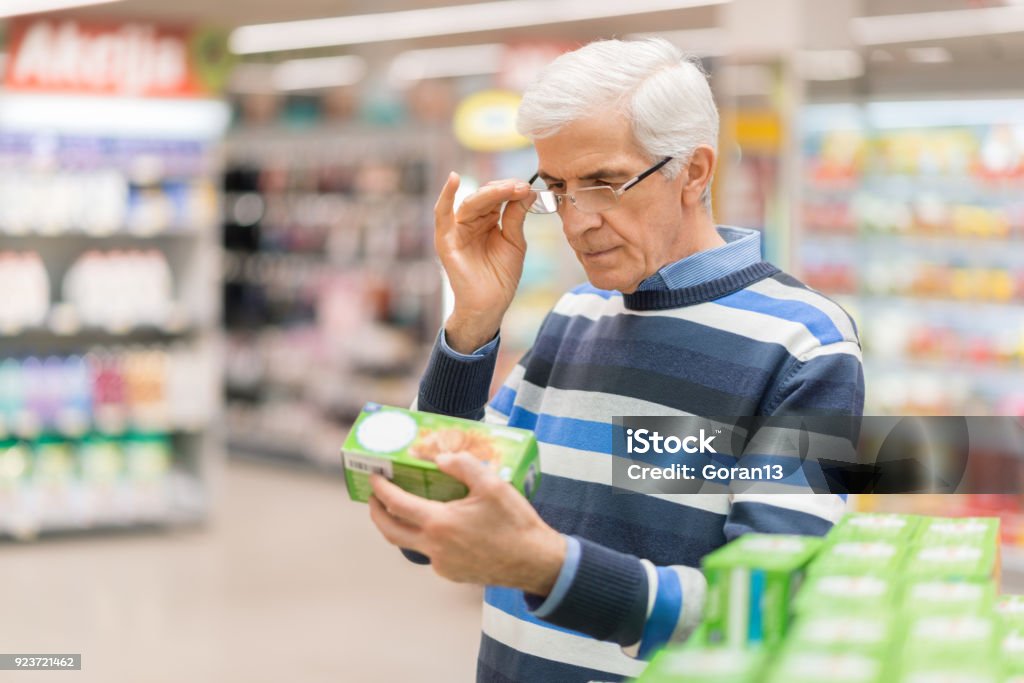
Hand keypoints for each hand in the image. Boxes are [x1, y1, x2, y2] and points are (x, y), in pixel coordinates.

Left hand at [368, 451, 564, 595]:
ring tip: (405, 509)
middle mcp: (434, 547)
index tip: (374, 476)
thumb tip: (439, 459)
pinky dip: (426, 538)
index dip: (380, 488)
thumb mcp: (492, 484)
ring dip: (401, 526)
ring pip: (409, 544)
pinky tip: (441, 526)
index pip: (396, 504)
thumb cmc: (515, 523)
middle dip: (376, 513)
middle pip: (390, 531)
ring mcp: (442, 564)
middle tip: (374, 497)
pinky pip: (431, 554)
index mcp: (439, 524)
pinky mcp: (452, 574)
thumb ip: (463, 465)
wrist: (534, 562)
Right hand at [434, 173, 532, 352]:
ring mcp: (456, 230)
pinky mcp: (446, 240)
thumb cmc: (501, 277)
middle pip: (485, 197)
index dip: (511, 190)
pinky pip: (442, 214)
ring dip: (490, 193)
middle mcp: (470, 222)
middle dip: (503, 190)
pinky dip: (445, 196)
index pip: (496, 197)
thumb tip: (526, 191)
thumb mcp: (514, 242)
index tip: (527, 187)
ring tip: (508, 188)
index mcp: (487, 221)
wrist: (490, 305)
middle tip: (521, 187)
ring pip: (471, 203)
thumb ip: (516, 217)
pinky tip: (454, 179)